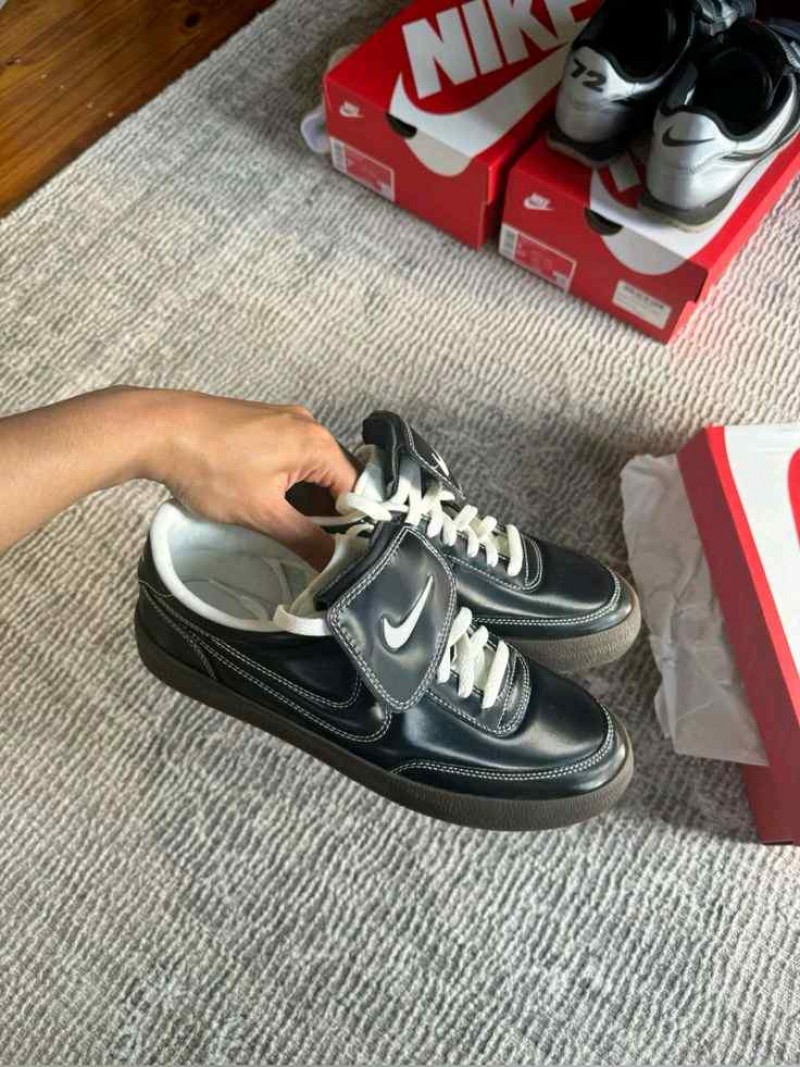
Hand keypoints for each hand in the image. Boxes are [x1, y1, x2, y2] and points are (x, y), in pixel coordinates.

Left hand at [147, 393, 355, 569]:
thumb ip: (305, 540)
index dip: (354, 525)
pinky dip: (287, 485)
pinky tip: (269, 506)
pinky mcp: (262, 424)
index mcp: (316, 443)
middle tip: (314, 549)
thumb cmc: (207, 466)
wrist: (157, 430)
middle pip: (336, 479)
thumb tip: (335, 562)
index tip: (344, 553)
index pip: (357, 489)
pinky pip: (290, 459)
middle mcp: (307, 425)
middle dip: (328, 515)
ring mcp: (283, 421)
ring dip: (304, 502)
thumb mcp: (261, 513)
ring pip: (311, 471)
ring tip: (287, 531)